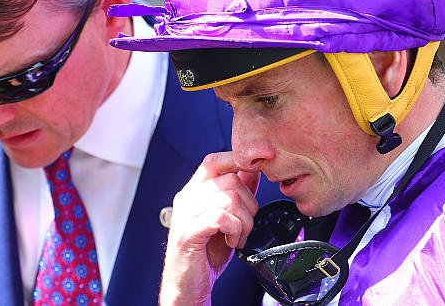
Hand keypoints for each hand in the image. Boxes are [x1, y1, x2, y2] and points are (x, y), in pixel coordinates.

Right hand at [159, 151, 259, 304]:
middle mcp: (187, 197)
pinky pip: (222, 218)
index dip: (237, 160)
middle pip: (230, 180)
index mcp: (194, 190)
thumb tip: (252, 170)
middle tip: (245, 226)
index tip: (258, 167)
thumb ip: (236, 192)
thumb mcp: (226, 218)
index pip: (215, 160)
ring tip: (238, 236)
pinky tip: (231, 241)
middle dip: (250, 205)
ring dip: (244, 222)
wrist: (188, 285)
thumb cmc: (206, 253)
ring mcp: (186, 214)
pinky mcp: (189, 232)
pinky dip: (235, 230)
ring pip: (230, 198)